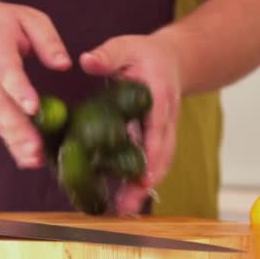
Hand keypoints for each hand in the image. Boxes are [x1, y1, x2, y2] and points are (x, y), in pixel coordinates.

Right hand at [0, 1, 70, 167]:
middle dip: (17, 128)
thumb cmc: (9, 24)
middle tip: (36, 148)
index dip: (18, 89)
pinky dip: (13, 145)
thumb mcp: (31, 19)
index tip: (33, 107)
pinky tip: (30, 161)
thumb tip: (63, 64)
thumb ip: (47, 40)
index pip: (6, 70)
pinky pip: (0, 126)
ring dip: (15, 142)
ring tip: (35, 160)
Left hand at [79, 34, 182, 215]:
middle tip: (126, 208)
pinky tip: (123, 199)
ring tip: (122, 211)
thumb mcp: (126, 46)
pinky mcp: (156, 140)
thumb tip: (87, 61)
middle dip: (146, 184)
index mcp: (159, 99)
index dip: (152, 155)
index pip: (158, 130)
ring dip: (142, 189)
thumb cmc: (146, 54)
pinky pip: (151, 163)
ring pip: (159, 164)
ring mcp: (163, 133)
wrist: (172, 60)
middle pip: (161, 157)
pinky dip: (140, 182)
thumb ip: (108, 55)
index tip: (143, 178)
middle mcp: (166, 120)